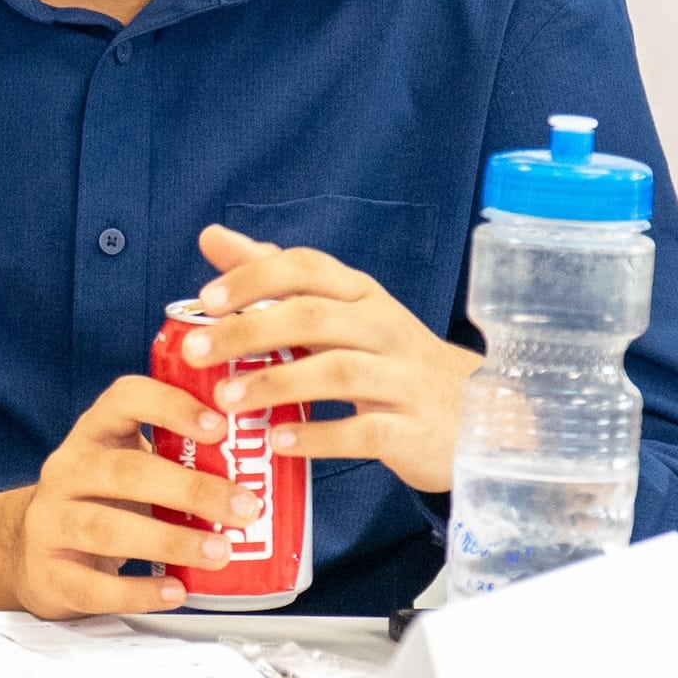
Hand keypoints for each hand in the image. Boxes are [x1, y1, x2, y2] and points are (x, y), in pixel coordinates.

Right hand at [0, 373, 242, 616]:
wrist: (35, 552)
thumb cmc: (104, 504)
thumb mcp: (132, 467)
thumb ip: (181, 462)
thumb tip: (264, 466)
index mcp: (94, 435)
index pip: (124, 400)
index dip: (171, 406)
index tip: (220, 426)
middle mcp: (67, 472)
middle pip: (124, 472)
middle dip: (190, 488)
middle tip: (244, 508)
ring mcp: (50, 522)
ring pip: (104, 527)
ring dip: (169, 541)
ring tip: (218, 552)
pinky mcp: (48, 573)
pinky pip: (90, 584)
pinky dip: (136, 591)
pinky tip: (174, 591)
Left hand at [186, 225, 480, 496]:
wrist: (481, 417)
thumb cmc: (389, 361)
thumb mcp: (340, 314)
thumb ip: (275, 278)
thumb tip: (212, 236)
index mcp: (362, 296)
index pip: (307, 267)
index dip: (255, 277)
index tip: (206, 299)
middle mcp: (385, 329)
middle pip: (313, 316)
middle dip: (248, 331)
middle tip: (196, 352)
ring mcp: (404, 379)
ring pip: (337, 372)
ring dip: (275, 383)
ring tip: (226, 399)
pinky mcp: (414, 429)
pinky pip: (364, 430)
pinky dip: (318, 436)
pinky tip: (278, 441)